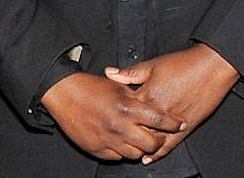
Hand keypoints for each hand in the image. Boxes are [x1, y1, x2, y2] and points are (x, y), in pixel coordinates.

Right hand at [41, 71, 186, 160]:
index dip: (173, 124)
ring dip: (139, 148)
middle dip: (158, 141)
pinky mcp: (96, 148)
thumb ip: (137, 98)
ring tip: (139, 140)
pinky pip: (116, 157)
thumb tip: (153, 104)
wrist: (64, 93)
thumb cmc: (90, 87)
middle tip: (158, 137)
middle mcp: (119, 126)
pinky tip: (121, 142)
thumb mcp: (118, 87)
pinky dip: (121, 151)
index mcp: (127, 108)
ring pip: (134, 154)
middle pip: (150, 144)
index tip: (180, 124)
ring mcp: (107, 139)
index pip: (159, 120)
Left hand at [102, 43, 239, 161]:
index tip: (108, 116)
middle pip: (136, 129)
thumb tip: (109, 73)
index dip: (116, 114)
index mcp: (147, 94)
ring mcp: (172, 122)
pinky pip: (169, 145)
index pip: (125, 110)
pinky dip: (157, 153)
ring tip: (129, 150)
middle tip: (115, 137)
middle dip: (125, 134)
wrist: (211, 67)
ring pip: (151, 140)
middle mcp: (158, 111)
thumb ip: (130, 73)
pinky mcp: (186, 128)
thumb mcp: (153, 65)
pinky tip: (148, 158)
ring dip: (139, 146)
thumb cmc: (184, 64)